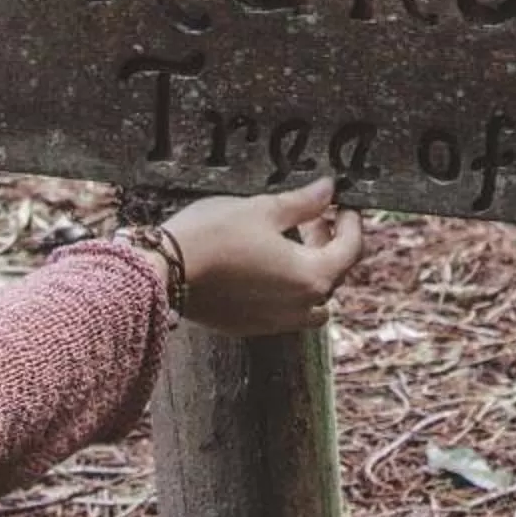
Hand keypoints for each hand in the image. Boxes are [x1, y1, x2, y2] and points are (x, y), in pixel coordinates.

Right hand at [161, 178, 365, 336]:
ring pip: (313, 300)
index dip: (351, 223)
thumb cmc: (214, 236)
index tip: (344, 205)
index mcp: (311, 277)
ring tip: (293, 242)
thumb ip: (302, 203)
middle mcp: (300, 307)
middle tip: (316, 216)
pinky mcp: (251, 327)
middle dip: (330, 242)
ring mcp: (276, 323)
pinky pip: (286, 310)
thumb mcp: (263, 209)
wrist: (164, 272)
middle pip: (333, 274)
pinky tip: (266, 262)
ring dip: (312, 271)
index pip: (350, 249)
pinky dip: (288, 288)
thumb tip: (328, 189)